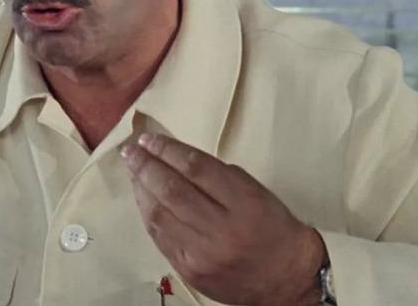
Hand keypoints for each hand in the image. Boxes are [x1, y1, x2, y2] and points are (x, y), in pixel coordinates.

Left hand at [121, 133, 324, 305]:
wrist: (287, 278)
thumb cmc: (273, 227)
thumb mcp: (255, 192)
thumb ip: (218, 176)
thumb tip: (175, 158)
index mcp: (243, 202)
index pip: (195, 168)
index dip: (167, 150)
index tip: (148, 139)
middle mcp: (222, 229)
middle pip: (172, 191)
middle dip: (146, 167)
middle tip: (130, 151)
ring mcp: (203, 253)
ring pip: (160, 215)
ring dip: (141, 189)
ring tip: (132, 170)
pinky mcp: (190, 270)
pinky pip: (160, 238)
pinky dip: (148, 215)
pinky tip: (142, 199)